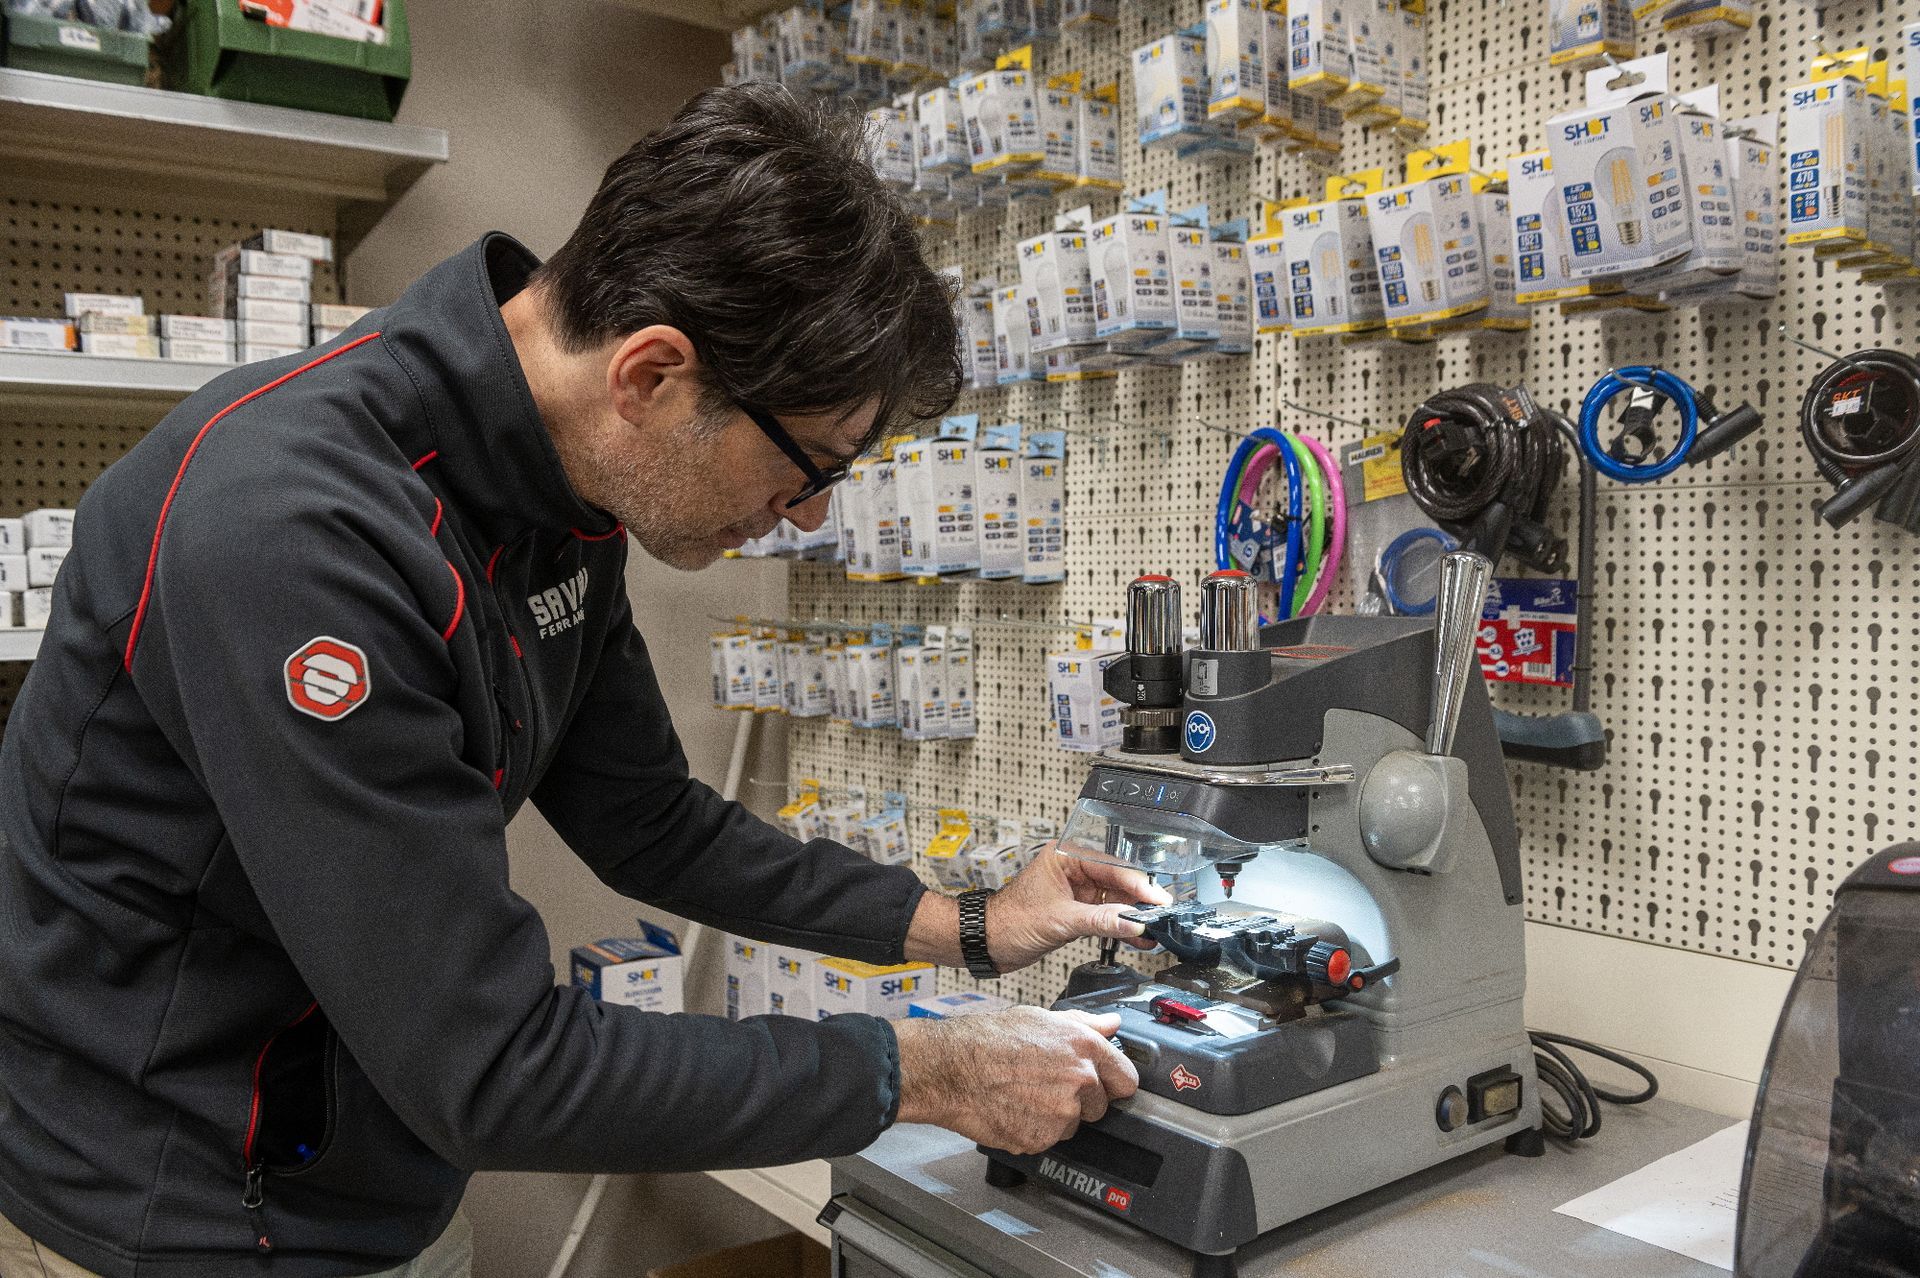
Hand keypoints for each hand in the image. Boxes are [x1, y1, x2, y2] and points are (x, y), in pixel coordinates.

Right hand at [894, 1008, 1137, 1154]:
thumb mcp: (1040, 1018)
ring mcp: (1061, 1114)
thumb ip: (1084, 1023)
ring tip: (1024, 1095)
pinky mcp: (1040, 1138)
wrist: (952, 1068)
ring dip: (1055, 1117)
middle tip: (1047, 1086)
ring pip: (1071, 1125)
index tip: (1105, 1085)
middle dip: (1079, 1101)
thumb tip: (1111, 1024)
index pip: (1127, 1080)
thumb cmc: (988, 1039)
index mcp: (1084, 1049)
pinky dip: (1032, 1131)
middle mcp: (1079, 1081)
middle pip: (1099, 1107)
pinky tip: (1013, 1110)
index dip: (1114, 1083)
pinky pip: (1045, 1140)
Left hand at [986, 842, 1172, 972]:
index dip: (1138, 884)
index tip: (1157, 900)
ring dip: (1134, 915)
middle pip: (1117, 881)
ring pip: (1115, 900)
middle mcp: (1073, 871)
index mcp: (1065, 857)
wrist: (988, 942)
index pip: (1111, 866)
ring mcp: (1076, 891)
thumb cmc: (1009, 921)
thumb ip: (1100, 920)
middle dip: (1140, 900)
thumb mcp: (1060, 920)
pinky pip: (1106, 916)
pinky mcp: (1076, 911)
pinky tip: (1137, 936)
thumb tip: (1132, 922)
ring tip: (1155, 928)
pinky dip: (1121, 926)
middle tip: (1162, 915)